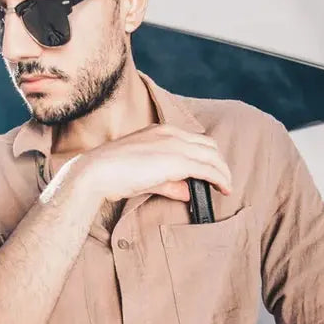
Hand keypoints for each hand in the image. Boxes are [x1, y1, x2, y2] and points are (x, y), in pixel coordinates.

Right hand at [75, 123, 232, 203]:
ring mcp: (175, 146)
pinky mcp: (177, 161)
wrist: (97, 172)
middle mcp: (170, 134)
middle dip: (219, 163)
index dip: (207, 155)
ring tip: (226, 187)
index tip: (211, 171)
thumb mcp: (145, 176)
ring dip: (223, 172)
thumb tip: (187, 192)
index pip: (194, 140)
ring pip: (212, 156)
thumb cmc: (113, 173)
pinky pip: (208, 169)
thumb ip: (169, 183)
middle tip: (222, 181)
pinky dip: (220, 179)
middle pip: (208, 145)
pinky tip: (224, 189)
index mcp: (160, 131)